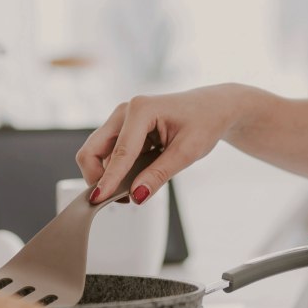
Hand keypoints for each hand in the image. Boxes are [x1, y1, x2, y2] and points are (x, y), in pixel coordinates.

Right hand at [76, 84, 244, 203]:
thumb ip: (160, 174)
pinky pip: (109, 152)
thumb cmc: (205, 122)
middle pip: (93, 149)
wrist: (214, 108)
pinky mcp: (124, 129)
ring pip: (97, 152)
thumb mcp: (188, 151)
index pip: (120, 152)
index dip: (109, 178)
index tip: (98, 199)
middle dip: (98, 176)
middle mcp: (125, 111)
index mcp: (141, 109)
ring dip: (106, 174)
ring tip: (128, 192)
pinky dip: (115, 169)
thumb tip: (137, 194)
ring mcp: (122, 119)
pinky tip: (133, 180)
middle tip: (114, 199)